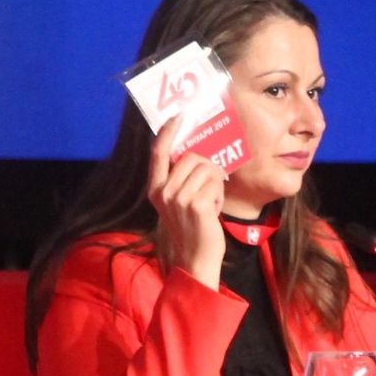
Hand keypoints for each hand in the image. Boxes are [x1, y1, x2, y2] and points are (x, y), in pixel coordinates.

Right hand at [146, 114, 223, 289]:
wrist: (195, 259)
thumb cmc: (191, 228)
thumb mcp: (177, 202)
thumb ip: (179, 179)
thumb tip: (196, 154)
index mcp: (155, 189)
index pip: (158, 153)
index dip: (168, 132)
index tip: (178, 116)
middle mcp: (164, 192)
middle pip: (191, 157)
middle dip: (207, 167)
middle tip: (210, 186)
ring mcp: (179, 198)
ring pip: (206, 168)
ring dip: (215, 183)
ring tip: (210, 202)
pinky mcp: (196, 205)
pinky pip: (215, 183)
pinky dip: (219, 195)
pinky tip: (214, 210)